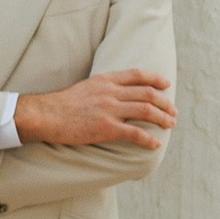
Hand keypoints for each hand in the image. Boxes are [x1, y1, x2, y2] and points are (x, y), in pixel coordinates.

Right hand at [14, 69, 175, 150]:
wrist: (46, 115)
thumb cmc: (62, 104)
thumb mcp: (86, 87)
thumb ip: (103, 88)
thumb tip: (117, 94)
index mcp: (105, 80)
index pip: (137, 75)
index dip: (155, 78)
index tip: (166, 84)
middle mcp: (110, 92)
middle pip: (147, 93)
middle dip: (164, 103)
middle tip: (173, 112)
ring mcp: (109, 109)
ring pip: (146, 110)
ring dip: (162, 118)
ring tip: (170, 124)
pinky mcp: (106, 128)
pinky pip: (134, 132)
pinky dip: (148, 138)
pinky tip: (155, 144)